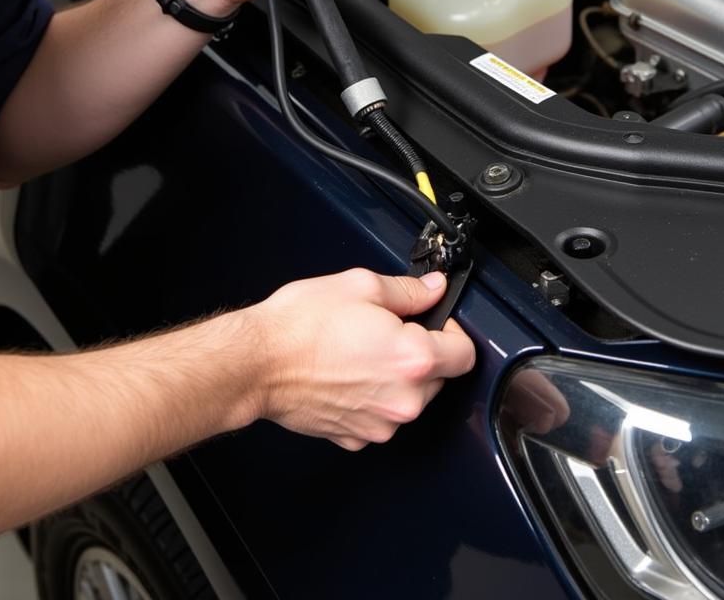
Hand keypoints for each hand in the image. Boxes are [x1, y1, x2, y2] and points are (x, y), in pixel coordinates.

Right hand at [250, 268, 476, 449]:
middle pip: (439, 378)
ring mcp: (379, 424)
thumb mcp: (361, 286)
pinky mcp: (356, 437)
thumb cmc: (300, 326)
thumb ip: (408, 290)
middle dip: (422, 354)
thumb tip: (432, 289)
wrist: (256, 363)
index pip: (466, 354)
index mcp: (413, 359)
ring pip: (410, 400)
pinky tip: (347, 374)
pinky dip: (371, 398)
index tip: (434, 322)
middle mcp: (403, 400)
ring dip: (397, 378)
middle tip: (388, 331)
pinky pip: (379, 416)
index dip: (453, 332)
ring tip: (360, 352)